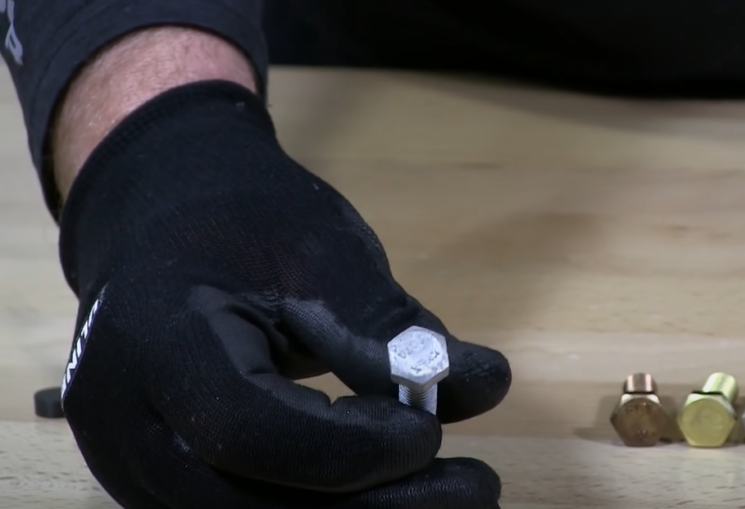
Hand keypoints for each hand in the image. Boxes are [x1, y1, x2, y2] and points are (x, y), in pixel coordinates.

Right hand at [56, 81, 510, 508]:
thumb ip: (390, 326)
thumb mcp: (321, 249)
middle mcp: (126, 427)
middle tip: (476, 487)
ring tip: (450, 490)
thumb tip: (486, 385)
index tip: (430, 431)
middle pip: (249, 507)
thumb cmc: (242, 221)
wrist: (162, 225)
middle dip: (374, 507)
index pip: (247, 430)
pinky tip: (396, 491)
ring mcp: (136, 469)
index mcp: (154, 345)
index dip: (350, 447)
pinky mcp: (166, 488)